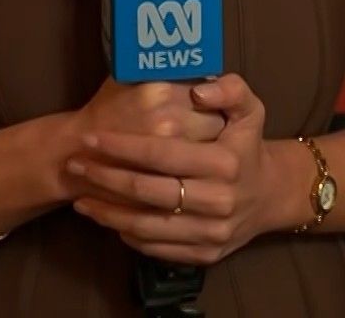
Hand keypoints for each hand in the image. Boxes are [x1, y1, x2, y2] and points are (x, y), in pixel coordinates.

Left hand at [66, 74, 282, 265]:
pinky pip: (157, 248)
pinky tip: (109, 219)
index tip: (90, 137)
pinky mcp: (205, 255)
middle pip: (148, 192)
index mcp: (225, 162)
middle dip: (104, 178)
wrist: (270, 196)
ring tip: (80, 198)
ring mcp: (212, 232)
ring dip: (107, 213)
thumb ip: (229, 89)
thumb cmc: (247, 146)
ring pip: (147, 226)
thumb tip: (198, 90)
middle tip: (74, 166)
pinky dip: (127, 235)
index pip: (162, 154)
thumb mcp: (249, 109)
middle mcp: (219, 200)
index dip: (122, 146)